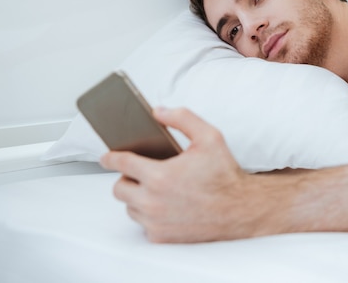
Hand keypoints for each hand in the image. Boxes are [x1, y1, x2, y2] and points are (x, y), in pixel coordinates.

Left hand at [100, 107, 250, 242]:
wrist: (241, 210)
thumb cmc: (225, 175)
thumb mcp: (209, 137)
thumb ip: (182, 118)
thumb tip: (158, 112)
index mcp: (160, 176)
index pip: (122, 163)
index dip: (111, 157)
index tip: (107, 156)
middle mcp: (153, 201)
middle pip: (119, 188)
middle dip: (126, 178)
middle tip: (140, 173)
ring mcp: (155, 221)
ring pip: (129, 206)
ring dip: (137, 196)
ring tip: (155, 188)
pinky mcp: (161, 236)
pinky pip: (142, 223)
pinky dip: (149, 214)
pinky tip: (164, 204)